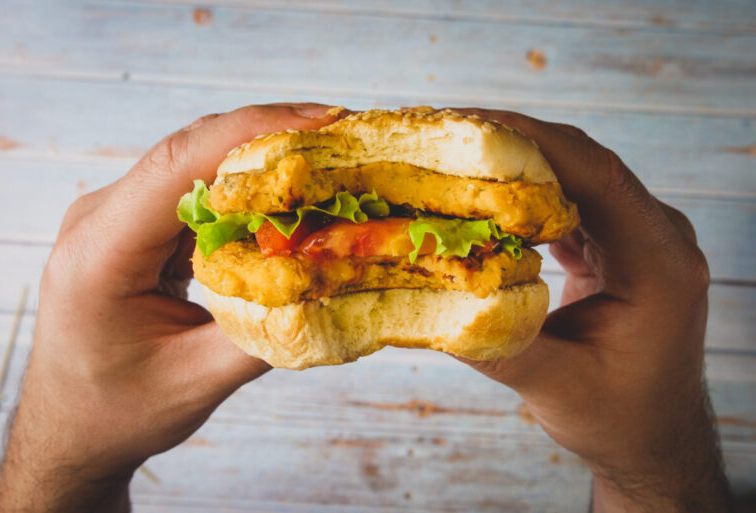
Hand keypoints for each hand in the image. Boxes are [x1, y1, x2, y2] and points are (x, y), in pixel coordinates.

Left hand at [0, 103, 338, 512]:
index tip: (323, 122)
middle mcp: (102, 219)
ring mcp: (118, 218)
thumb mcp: (196, 383)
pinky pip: (197, 193)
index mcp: (99, 253)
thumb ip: (266, 335)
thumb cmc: (117, 411)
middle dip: (270, 137)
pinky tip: (288, 200)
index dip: (252, 132)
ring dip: (262, 162)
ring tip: (328, 164)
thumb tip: (335, 290)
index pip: (178, 166)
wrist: (71, 426)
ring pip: (197, 167)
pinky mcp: (138, 227)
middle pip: (191, 153)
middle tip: (345, 136)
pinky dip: (247, 192)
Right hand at [454, 110, 732, 511]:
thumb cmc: (618, 419)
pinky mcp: (615, 244)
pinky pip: (570, 200)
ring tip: (457, 152)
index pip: (599, 177)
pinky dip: (525, 192)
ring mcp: (638, 236)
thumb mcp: (557, 389)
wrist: (653, 436)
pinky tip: (484, 191)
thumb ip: (498, 344)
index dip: (536, 142)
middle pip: (586, 164)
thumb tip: (428, 301)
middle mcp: (657, 237)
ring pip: (576, 175)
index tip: (474, 123)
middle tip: (448, 131)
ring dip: (518, 162)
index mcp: (659, 264)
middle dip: (517, 141)